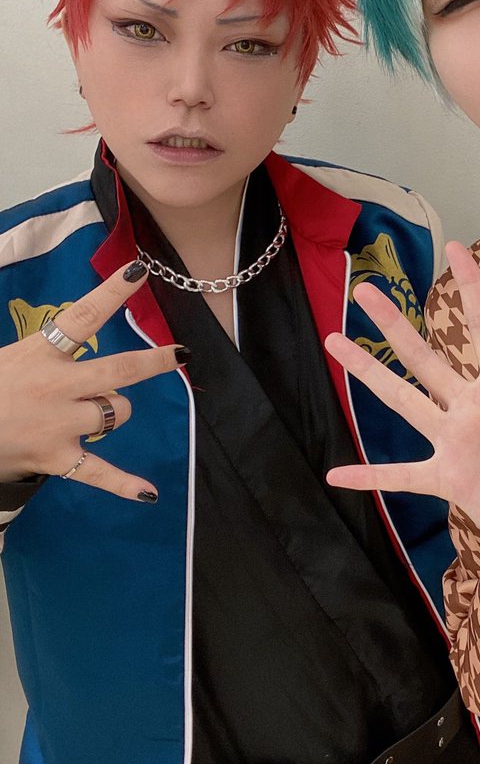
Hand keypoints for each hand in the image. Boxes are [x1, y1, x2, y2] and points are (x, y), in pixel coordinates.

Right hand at [0, 262, 187, 501]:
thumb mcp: (13, 354)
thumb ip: (49, 348)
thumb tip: (82, 331)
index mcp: (41, 352)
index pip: (83, 315)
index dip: (113, 291)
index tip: (139, 270)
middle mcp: (56, 386)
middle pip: (119, 370)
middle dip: (154, 361)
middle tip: (179, 354)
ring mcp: (60, 424)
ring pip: (116, 412)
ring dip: (115, 410)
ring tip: (91, 410)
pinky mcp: (57, 458)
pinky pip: (98, 472)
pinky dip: (124, 485)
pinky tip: (149, 493)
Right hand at [325, 242, 479, 630]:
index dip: (471, 288)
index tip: (455, 250)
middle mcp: (470, 407)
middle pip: (425, 357)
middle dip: (395, 324)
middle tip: (365, 292)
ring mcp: (453, 442)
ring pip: (403, 400)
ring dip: (369, 373)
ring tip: (335, 342)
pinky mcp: (446, 479)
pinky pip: (400, 476)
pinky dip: (368, 477)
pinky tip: (336, 475)